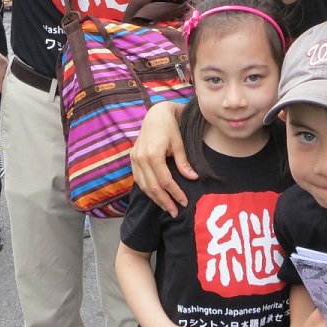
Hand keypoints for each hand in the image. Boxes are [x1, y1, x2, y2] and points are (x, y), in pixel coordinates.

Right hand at [129, 102, 195, 216]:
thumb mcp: (179, 143)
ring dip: (155, 199)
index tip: (184, 202)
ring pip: (143, 186)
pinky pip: (138, 179)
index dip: (175, 193)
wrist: (155, 115)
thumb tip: (193, 178)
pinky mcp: (132, 159)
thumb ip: (184, 162)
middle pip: (152, 187)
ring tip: (167, 208)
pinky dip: (147, 190)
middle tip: (175, 212)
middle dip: (164, 202)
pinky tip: (156, 196)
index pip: (165, 181)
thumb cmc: (170, 127)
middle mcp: (141, 159)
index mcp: (153, 155)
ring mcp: (135, 159)